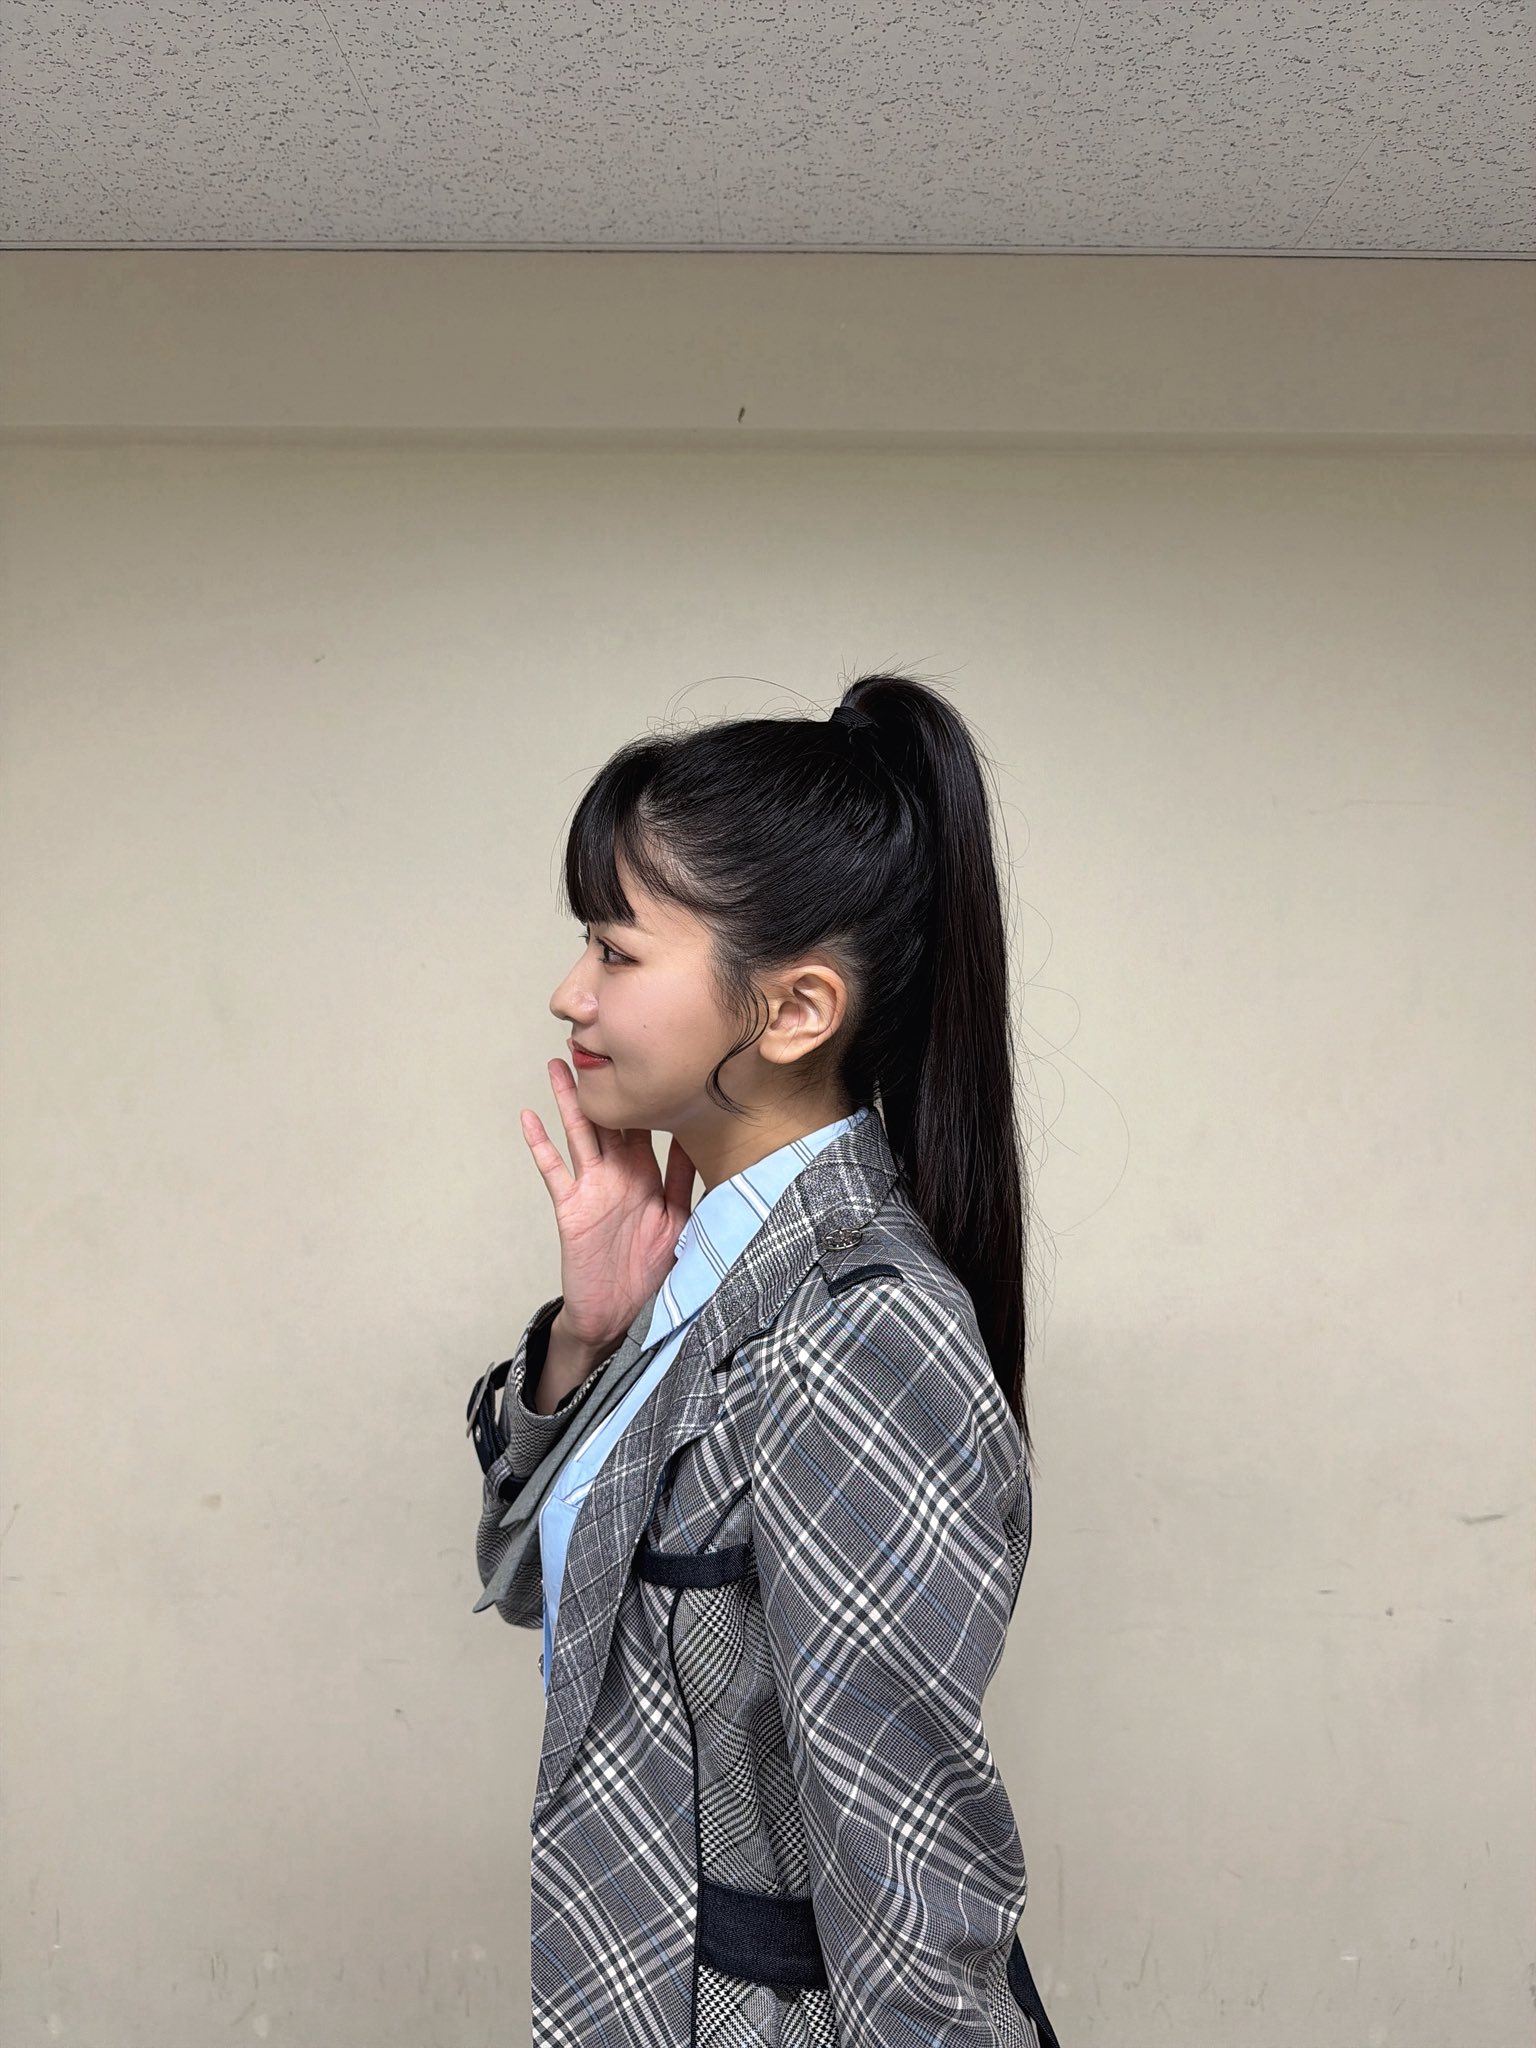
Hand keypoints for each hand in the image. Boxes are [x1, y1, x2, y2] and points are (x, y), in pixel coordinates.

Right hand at [519, 1059, 696, 1352]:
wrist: (620, 1316)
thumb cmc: (651, 1272)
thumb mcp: (678, 1224)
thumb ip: (685, 1184)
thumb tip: (700, 1142)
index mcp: (648, 1176)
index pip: (648, 1127)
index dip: (647, 1095)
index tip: (654, 1057)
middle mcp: (618, 1175)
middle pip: (609, 1119)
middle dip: (603, 1083)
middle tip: (597, 1041)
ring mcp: (591, 1188)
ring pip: (580, 1134)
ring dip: (567, 1100)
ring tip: (558, 1064)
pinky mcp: (571, 1207)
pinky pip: (554, 1171)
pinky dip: (540, 1145)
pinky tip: (529, 1118)